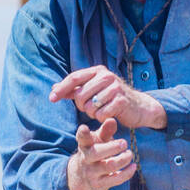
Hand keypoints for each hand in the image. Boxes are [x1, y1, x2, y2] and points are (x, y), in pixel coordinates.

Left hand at [50, 66, 166, 128]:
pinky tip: (109, 115)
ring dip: (92, 113)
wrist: (138, 107)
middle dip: (82, 106)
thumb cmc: (112, 98)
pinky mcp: (121, 101)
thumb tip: (53, 88)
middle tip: (92, 107)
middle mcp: (106, 76)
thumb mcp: (93, 90)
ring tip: (102, 110)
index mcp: (98, 71)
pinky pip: (101, 114)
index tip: (51, 99)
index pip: (74, 78)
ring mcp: (115, 88)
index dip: (61, 89)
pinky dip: (102, 118)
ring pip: (90, 106)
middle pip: (80, 95)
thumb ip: (75, 89)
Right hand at [67, 118, 136, 189]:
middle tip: (124, 143)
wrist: (84, 175)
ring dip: (123, 159)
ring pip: (109, 166)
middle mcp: (86, 159)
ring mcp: (92, 173)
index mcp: (85, 145)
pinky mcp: (99, 185)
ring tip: (130, 154)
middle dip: (112, 147)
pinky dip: (127, 173)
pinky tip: (133, 166)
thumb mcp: (98, 140)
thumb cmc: (96, 151)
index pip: (82, 138)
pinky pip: (115, 180)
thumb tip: (112, 120)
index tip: (84, 127)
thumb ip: (105, 130)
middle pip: (96, 153)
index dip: (83, 133)